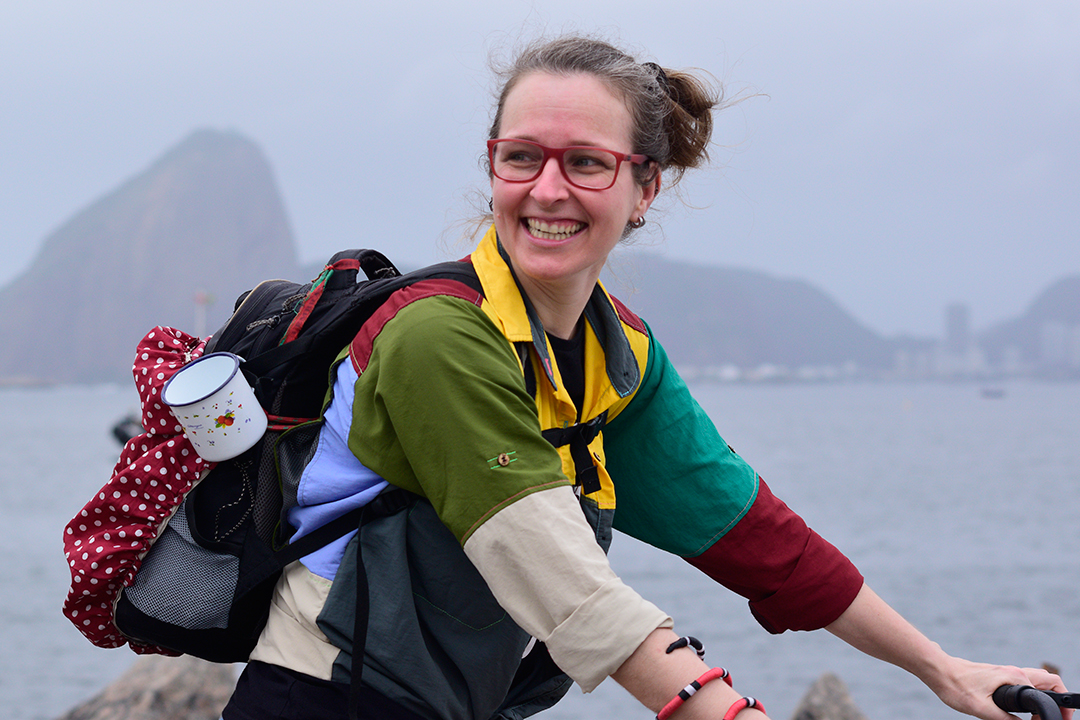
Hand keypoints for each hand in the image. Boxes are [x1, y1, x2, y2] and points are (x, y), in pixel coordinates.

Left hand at [928, 658, 1070, 719]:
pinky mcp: (998, 676)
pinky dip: (1031, 696)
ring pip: (1037, 682)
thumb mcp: (981, 709)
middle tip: (1051, 719)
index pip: (1052, 686)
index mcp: (1014, 677)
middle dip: (1058, 700)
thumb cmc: (956, 686)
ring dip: (1044, 698)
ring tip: (1036, 719)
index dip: (1061, 706)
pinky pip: (1024, 684)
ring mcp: (1006, 672)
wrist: (938, 670)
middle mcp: (1014, 672)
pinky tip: (1023, 711)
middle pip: (1049, 681)